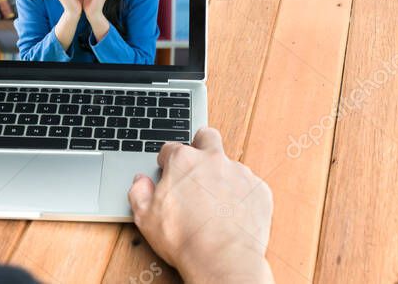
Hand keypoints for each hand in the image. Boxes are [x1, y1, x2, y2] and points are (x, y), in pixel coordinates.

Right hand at [128, 128, 274, 283]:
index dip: (166, 160)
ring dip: (222, 175)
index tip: (167, 170)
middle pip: (207, 137)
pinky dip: (241, 195)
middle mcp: (213, 160)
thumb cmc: (184, 239)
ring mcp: (239, 173)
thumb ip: (139, 192)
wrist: (222, 260)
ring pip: (230, 163)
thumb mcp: (145, 217)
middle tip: (196, 164)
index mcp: (183, 161)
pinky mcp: (259, 190)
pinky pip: (249, 185)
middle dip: (200, 144)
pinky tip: (232, 213)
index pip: (171, 148)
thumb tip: (140, 182)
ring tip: (216, 201)